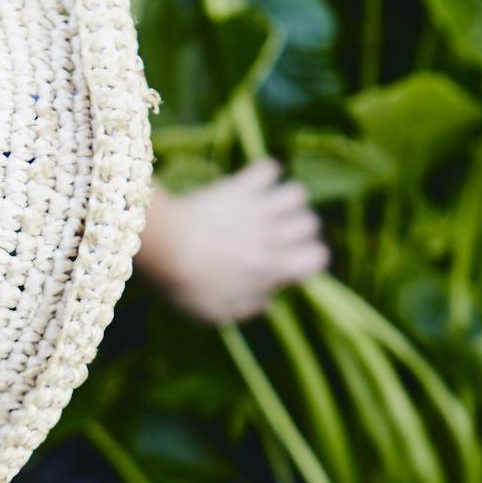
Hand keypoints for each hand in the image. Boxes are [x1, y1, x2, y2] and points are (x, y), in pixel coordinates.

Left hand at [136, 160, 328, 323]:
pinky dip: (265, 174)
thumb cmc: (186, 285)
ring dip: (287, 200)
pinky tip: (252, 185)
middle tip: (277, 235)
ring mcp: (257, 208)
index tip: (290, 262)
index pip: (317, 257)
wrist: (164, 246)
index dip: (308, 259)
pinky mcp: (239, 186)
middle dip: (299, 229)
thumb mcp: (216, 313)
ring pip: (297, 194)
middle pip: (310, 223)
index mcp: (272, 268)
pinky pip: (268, 169)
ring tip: (269, 208)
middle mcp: (272, 236)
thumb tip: (266, 303)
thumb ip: (246, 309)